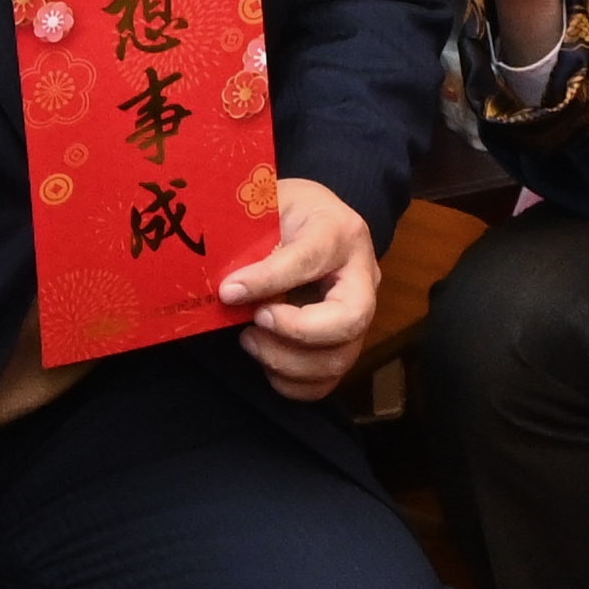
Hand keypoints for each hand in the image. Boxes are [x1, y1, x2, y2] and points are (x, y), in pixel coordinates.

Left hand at [220, 175, 378, 400]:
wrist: (312, 221)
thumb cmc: (285, 212)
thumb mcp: (267, 207)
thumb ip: (251, 240)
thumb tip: (226, 286)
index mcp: (340, 231)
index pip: (310, 259)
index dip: (268, 280)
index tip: (228, 291)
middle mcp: (362, 275)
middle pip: (349, 320)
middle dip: (295, 331)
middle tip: (253, 320)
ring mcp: (361, 314)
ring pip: (339, 358)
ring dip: (285, 360)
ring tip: (248, 339)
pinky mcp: (347, 343)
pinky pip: (327, 381)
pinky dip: (291, 382)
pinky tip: (264, 360)